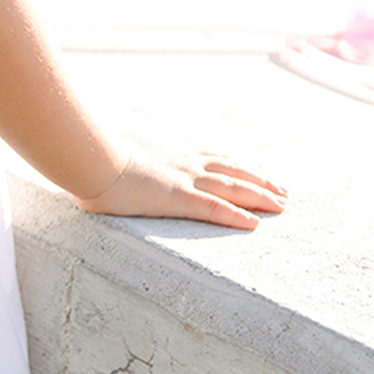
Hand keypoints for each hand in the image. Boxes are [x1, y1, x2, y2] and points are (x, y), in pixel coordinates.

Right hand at [75, 142, 288, 229]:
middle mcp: (184, 163)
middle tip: (282, 192)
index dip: (236, 165)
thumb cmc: (94, 153)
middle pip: (231, 170)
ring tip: (282, 205)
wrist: (90, 154)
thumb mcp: (116, 148)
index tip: (254, 172)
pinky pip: (214, 209)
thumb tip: (114, 155)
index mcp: (170, 152)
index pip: (212, 157)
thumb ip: (126, 154)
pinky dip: (236, 216)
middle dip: (259, 181)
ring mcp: (183, 180)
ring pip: (232, 188)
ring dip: (259, 197)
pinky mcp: (177, 198)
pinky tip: (254, 225)